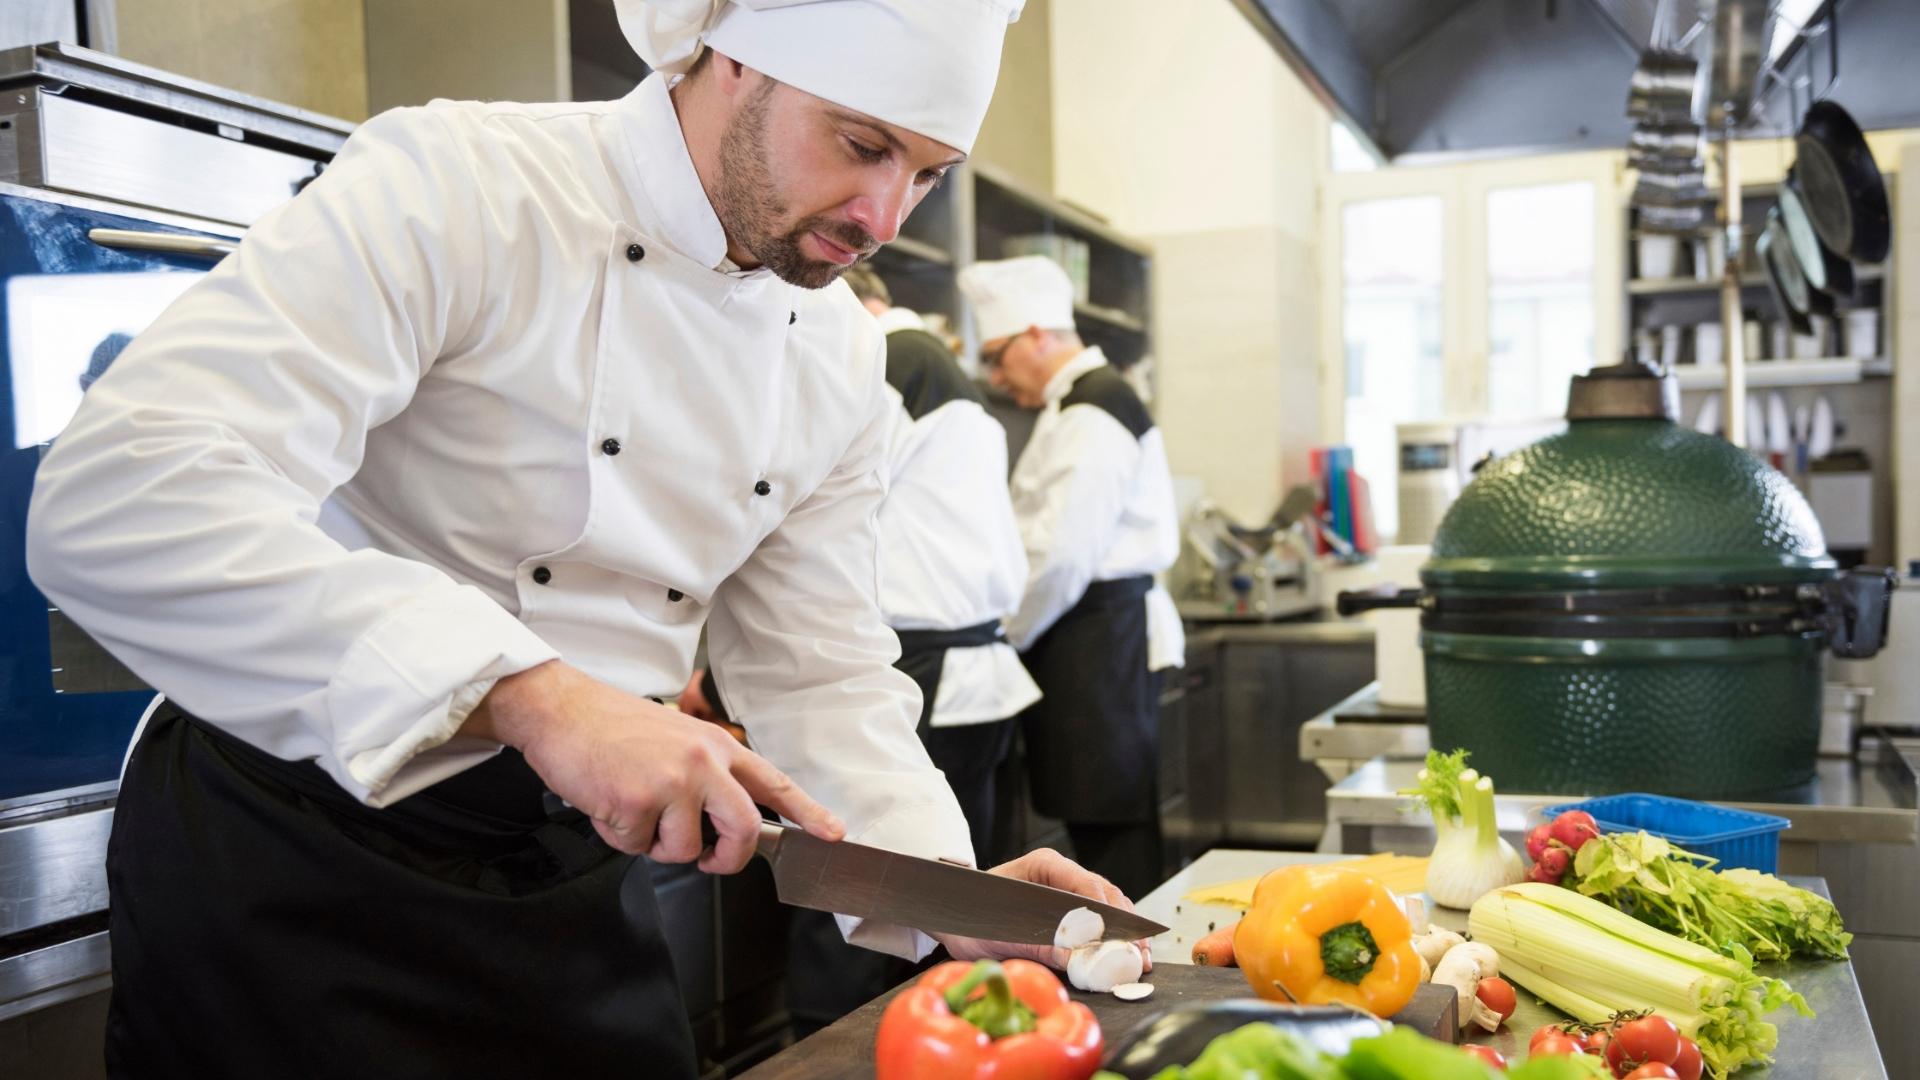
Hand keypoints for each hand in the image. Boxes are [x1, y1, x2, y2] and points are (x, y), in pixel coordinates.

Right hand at [463, 660, 843, 872]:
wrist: (561, 710)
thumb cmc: (611, 727)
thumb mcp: (674, 738)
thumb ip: (704, 774)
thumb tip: (719, 823)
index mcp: (716, 745)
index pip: (774, 782)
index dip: (808, 812)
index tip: (833, 834)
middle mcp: (702, 761)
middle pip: (743, 828)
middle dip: (729, 858)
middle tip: (711, 862)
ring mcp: (672, 781)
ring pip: (684, 849)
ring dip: (654, 844)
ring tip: (632, 810)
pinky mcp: (637, 801)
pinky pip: (637, 847)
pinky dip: (618, 837)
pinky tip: (606, 804)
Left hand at [930, 848, 1154, 972]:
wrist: (952, 911)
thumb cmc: (971, 912)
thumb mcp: (1001, 931)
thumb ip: (1037, 943)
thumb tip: (1072, 959)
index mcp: (1046, 865)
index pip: (1088, 884)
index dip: (1110, 913)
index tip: (1124, 936)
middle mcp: (1062, 873)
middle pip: (1106, 895)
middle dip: (1127, 926)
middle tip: (1140, 954)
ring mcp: (1067, 888)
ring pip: (1109, 905)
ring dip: (1126, 933)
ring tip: (1139, 959)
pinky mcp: (1068, 906)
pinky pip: (1099, 918)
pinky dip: (1113, 937)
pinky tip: (1123, 956)